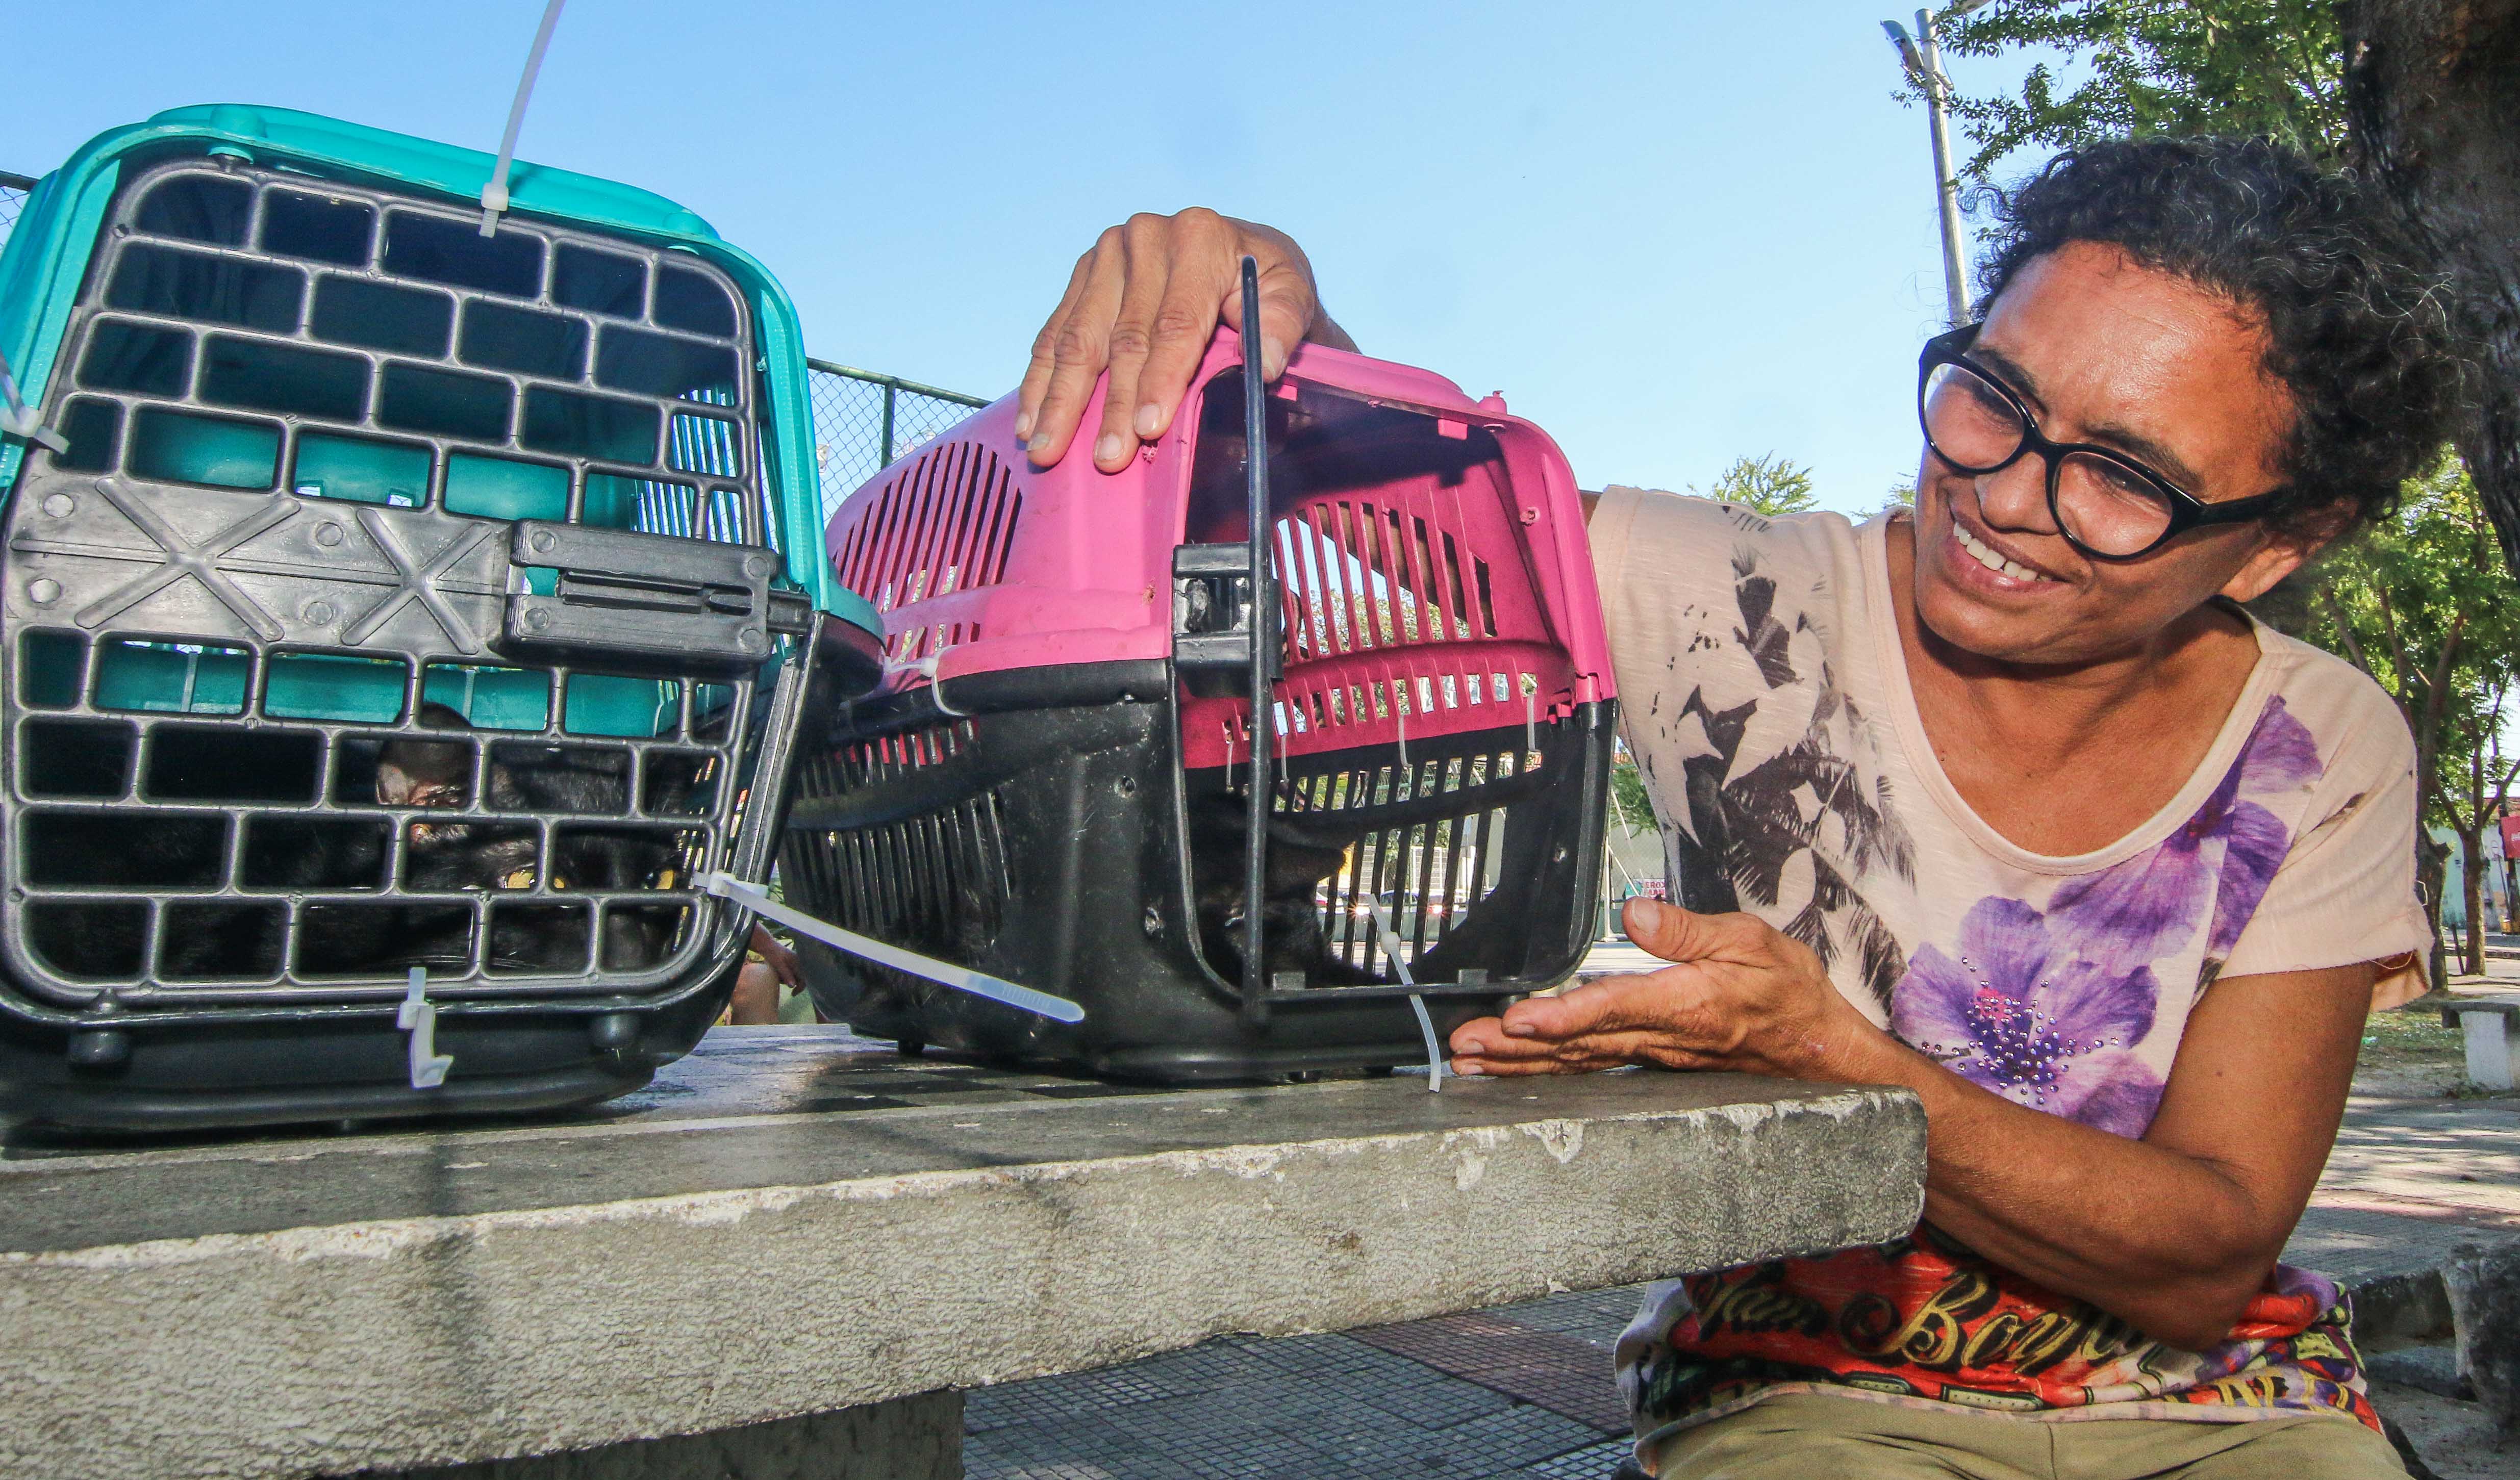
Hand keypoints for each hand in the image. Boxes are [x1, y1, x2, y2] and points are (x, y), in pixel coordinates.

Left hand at [748, 925, 802, 991]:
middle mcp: (798, 963)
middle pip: (799, 979)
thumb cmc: (773, 954)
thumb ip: (786, 974)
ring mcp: (794, 963)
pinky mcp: (789, 964)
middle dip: (790, 982)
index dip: (799, 988)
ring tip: (777, 974)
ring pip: (793, 977)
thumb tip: (793, 986)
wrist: (767, 946)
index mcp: (799, 962)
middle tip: (780, 980)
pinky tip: (777, 971)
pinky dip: (784, 975)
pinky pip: (789, 973)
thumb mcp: (779, 965)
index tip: (792, 994)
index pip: (804, 979)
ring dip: (786, 979)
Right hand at [1014, 209, 1349, 472]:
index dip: (1159, 379)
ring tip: (1047, 448)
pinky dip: (1041, 381)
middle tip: (1105, 459)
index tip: (1148, 428)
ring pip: (1079, 338)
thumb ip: (1282, 326)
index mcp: (1198, 238)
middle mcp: (1146, 238)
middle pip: (1123, 337)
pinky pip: (1055, 333)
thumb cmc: (1265, 283)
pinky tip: (1031, 421)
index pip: (1174, 322)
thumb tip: (1265, 364)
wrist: (1238, 252)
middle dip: (1111, 405)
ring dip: (1061, 400)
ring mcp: (1107, 254)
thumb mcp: (1291, 295)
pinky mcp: (1083, 274)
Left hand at [1446, 899, 1881, 1078]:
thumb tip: (1636, 913)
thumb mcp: (1752, 942)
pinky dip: (1547, 1071)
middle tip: (1465, 1047)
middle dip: (1517, 1048)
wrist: (1817, 1048)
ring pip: (1576, 1062)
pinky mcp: (1649, 1062)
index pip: (1612, 1008)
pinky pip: (1589, 1068)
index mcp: (1685, 1003)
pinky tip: (1514, 1071)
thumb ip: (1689, 930)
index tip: (1519, 1020)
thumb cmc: (1787, 991)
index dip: (1562, 1016)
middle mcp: (1661, 1038)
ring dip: (1520, 1064)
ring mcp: (1652, 1055)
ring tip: (1470, 1063)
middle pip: (1577, 1044)